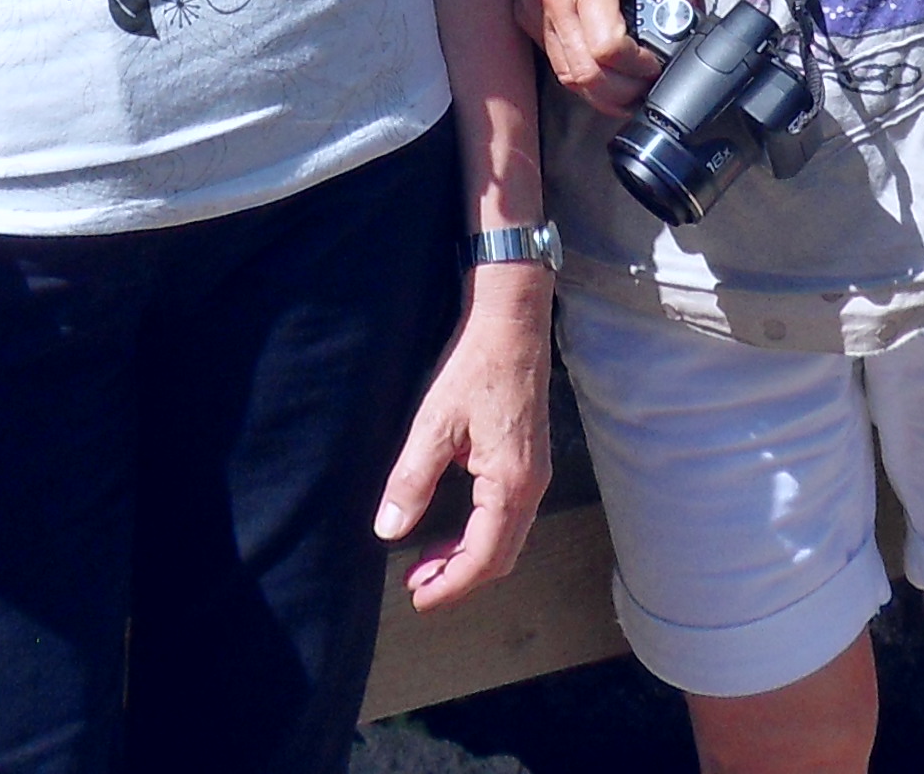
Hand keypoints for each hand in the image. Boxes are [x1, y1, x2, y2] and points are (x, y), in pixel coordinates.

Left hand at [373, 263, 550, 610]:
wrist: (512, 325)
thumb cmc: (475, 368)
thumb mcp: (434, 424)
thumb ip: (412, 480)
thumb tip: (389, 530)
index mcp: (511, 484)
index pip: (484, 557)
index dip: (450, 586)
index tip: (418, 598)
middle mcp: (531, 487)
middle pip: (500, 557)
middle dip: (459, 579)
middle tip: (417, 587)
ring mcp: (534, 475)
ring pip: (506, 539)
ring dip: (468, 559)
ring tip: (427, 565)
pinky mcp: (528, 462)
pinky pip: (509, 517)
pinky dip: (480, 535)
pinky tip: (452, 530)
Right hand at [514, 0, 697, 118]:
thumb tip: (689, 20)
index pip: (609, 50)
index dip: (638, 68)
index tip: (657, 64)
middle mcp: (554, 5)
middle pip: (584, 77)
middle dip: (621, 95)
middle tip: (646, 90)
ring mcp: (533, 14)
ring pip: (566, 77)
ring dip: (599, 93)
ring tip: (629, 88)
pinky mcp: (525, 17)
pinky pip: (555, 60)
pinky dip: (581, 74)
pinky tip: (604, 69)